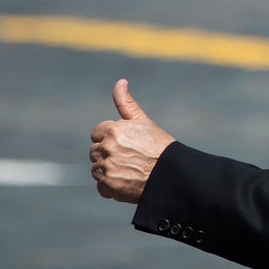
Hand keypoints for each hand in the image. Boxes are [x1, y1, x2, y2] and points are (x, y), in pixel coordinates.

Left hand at [90, 79, 175, 202]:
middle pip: (95, 152)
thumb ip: (126, 102)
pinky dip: (111, 187)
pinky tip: (127, 183)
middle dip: (108, 155)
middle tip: (130, 159)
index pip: (98, 133)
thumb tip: (121, 81)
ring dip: (109, 171)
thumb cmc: (160, 147)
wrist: (172, 174)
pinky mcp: (108, 186)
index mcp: (112, 130)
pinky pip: (101, 187)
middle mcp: (106, 148)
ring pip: (97, 169)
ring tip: (130, 171)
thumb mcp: (143, 122)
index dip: (111, 138)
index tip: (126, 145)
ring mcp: (106, 167)